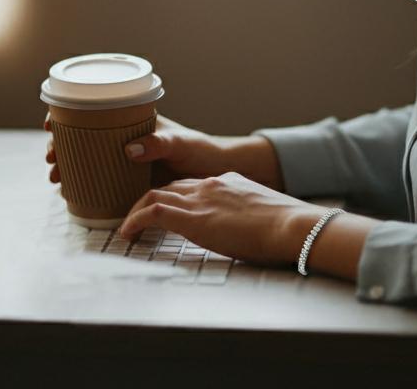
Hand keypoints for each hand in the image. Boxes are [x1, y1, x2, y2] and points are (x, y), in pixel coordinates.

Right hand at [44, 113, 281, 189]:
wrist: (216, 174)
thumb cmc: (202, 151)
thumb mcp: (182, 143)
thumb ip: (160, 144)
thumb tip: (130, 148)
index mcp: (137, 123)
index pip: (99, 113)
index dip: (71, 115)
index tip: (52, 123)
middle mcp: (128, 140)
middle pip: (87, 138)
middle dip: (63, 146)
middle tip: (52, 158)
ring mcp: (127, 161)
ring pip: (90, 161)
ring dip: (69, 166)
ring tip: (57, 178)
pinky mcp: (130, 182)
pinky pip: (101, 181)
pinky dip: (83, 184)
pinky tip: (71, 194)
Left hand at [115, 170, 319, 266]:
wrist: (290, 224)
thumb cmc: (284, 227)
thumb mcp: (261, 215)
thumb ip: (246, 216)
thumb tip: (248, 232)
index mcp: (228, 182)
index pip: (191, 184)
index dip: (175, 198)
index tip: (166, 213)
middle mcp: (211, 184)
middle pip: (170, 186)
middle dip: (149, 201)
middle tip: (137, 220)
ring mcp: (201, 198)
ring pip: (155, 194)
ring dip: (136, 211)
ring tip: (128, 229)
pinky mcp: (192, 217)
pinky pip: (153, 212)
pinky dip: (135, 221)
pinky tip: (127, 234)